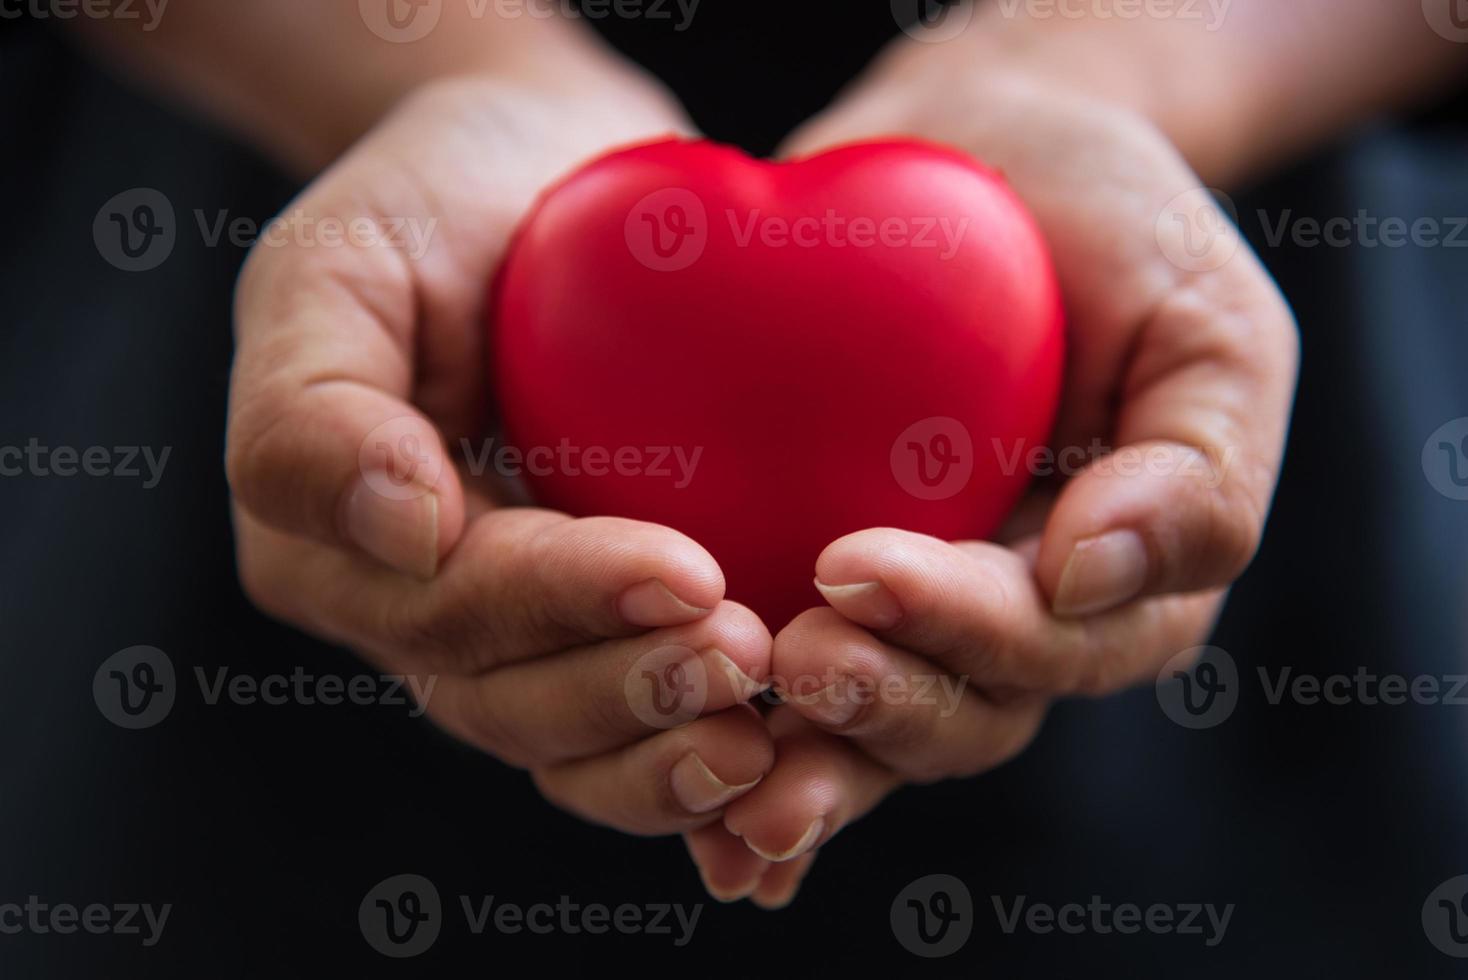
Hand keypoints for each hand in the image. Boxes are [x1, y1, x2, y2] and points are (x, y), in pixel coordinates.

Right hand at [225, 76, 776, 835]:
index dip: (562, 602)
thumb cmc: (430, 205)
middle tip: (745, 656)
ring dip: (666, 744)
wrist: (539, 184)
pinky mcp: (592, 625)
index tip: (689, 573)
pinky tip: (780, 751)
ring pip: (570, 738)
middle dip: (627, 691)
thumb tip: (404, 532)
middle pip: (509, 699)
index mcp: (331, 545)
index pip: (446, 605)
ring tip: (769, 720)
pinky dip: (692, 752)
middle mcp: (412, 610)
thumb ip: (313, 407)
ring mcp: (507, 629)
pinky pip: (632, 724)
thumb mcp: (334, 266)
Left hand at [687, 42, 1297, 905]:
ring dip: (800, 761)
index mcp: (1117, 588)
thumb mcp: (1208, 327)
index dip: (958, 626)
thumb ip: (1198, 468)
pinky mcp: (813, 576)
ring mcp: (913, 611)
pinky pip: (777, 677)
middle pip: (954, 715)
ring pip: (864, 731)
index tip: (859, 569)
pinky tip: (686, 811)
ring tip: (717, 761)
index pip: (1048, 642)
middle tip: (790, 664)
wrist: (986, 158)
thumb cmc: (1117, 233)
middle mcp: (1013, 624)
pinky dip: (731, 741)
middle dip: (874, 708)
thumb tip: (1089, 579)